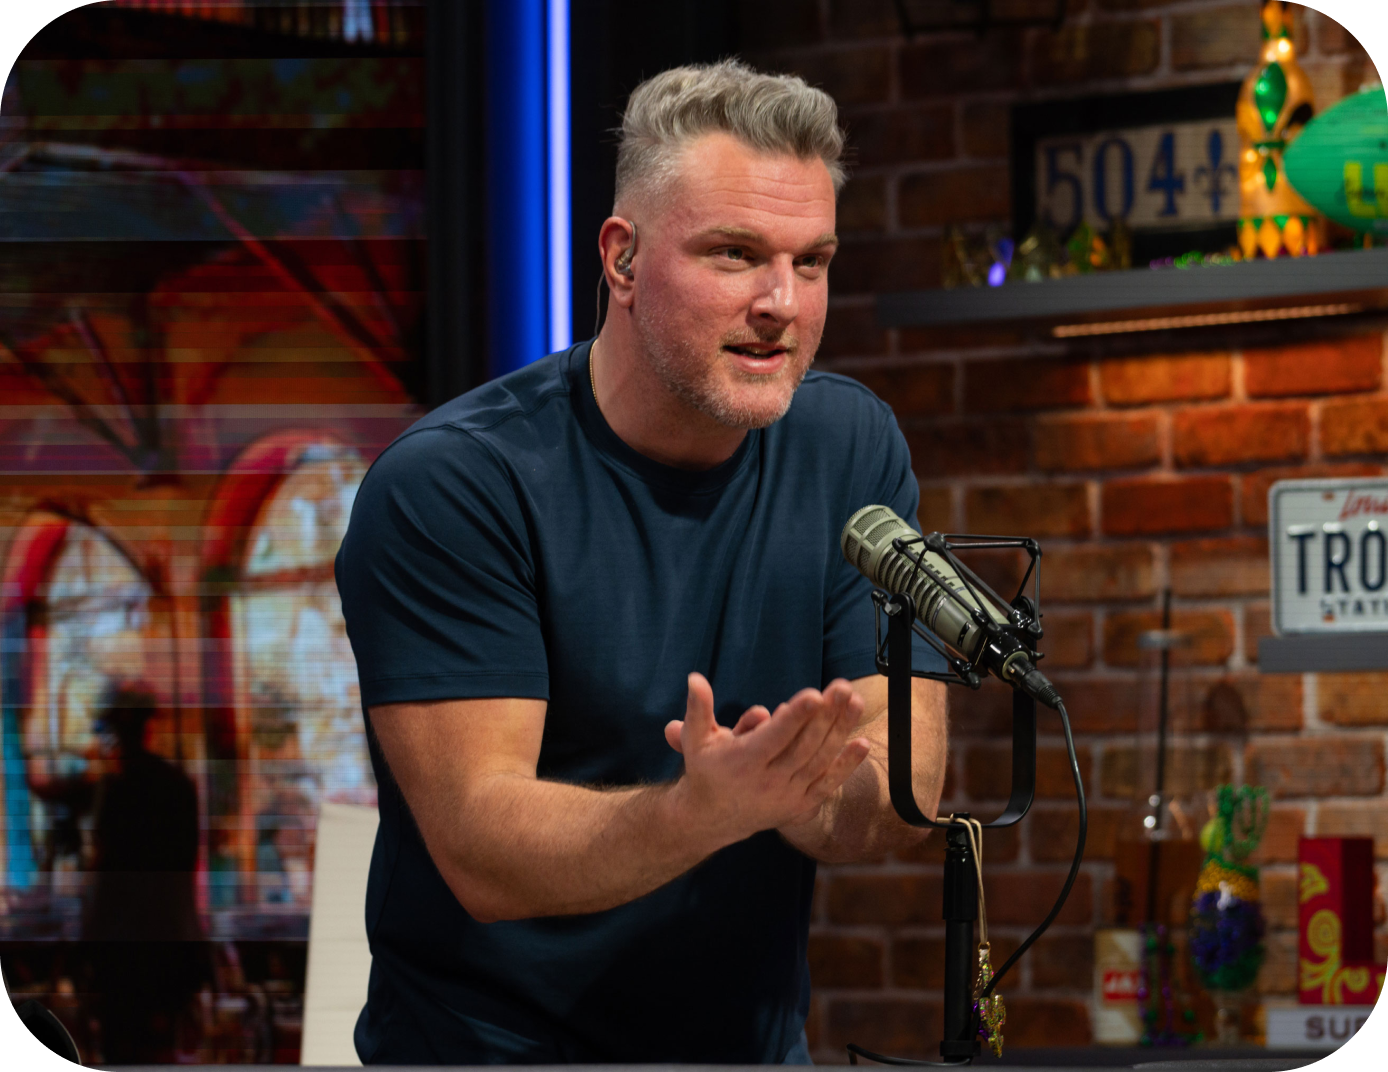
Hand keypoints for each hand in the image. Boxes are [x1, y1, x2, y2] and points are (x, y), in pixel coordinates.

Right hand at [663, 673, 869, 843]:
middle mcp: (767, 781)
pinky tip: (862, 743)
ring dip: (840, 731)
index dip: (795, 717)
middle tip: (843, 687)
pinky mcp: (800, 805)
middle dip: (825, 716)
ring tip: (856, 702)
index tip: (815, 694)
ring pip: (819, 761)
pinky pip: (827, 783)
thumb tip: (695, 678)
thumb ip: (698, 708)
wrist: (711, 819)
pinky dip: (846, 765)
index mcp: (742, 762)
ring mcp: (787, 795)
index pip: (774, 737)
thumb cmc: (706, 769)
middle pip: (803, 746)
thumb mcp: (696, 739)